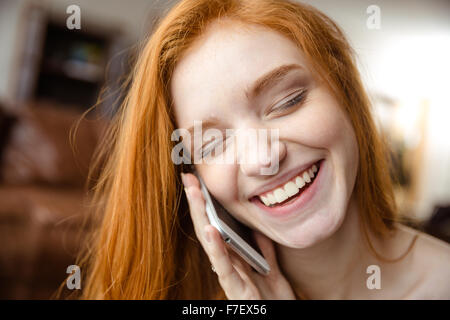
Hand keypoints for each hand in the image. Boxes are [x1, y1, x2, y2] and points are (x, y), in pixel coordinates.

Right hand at [181, 172, 296, 299]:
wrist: (280, 317)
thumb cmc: (272, 297)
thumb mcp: (269, 266)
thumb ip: (261, 247)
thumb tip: (256, 225)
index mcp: (232, 256)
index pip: (215, 224)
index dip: (206, 203)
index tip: (198, 180)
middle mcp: (226, 263)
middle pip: (207, 227)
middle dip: (196, 202)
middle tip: (188, 178)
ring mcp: (228, 275)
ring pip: (209, 241)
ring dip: (200, 215)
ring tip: (193, 192)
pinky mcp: (234, 288)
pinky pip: (223, 265)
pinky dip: (215, 246)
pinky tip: (209, 228)